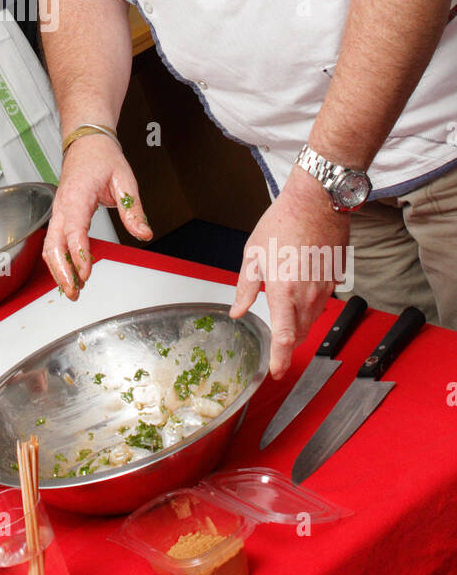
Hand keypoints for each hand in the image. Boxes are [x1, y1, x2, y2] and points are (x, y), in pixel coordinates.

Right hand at [43, 134, 151, 298]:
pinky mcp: (60, 216)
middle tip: (75, 292)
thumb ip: (132, 209)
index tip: (86, 272)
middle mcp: (62, 206)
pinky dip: (59, 260)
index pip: (73, 230)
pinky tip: (71, 274)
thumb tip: (143, 233)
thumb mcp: (125, 179)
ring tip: (73, 289)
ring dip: (58, 270)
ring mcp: (58, 212)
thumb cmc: (103, 157)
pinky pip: (54, 241)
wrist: (86, 142)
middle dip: (61, 271)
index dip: (78, 253)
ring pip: (50, 246)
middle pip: (53, 244)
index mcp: (77, 196)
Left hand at [230, 169, 350, 378]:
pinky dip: (311, 306)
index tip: (277, 372)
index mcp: (283, 291)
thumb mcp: (253, 255)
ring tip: (287, 318)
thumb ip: (245, 288)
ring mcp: (325, 288)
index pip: (284, 337)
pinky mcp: (336, 279)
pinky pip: (323, 303)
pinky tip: (301, 293)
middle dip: (288, 343)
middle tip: (277, 345)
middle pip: (300, 333)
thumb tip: (238, 310)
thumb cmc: (283, 223)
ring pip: (313, 320)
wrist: (317, 202)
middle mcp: (307, 295)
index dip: (280, 359)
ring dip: (300, 325)